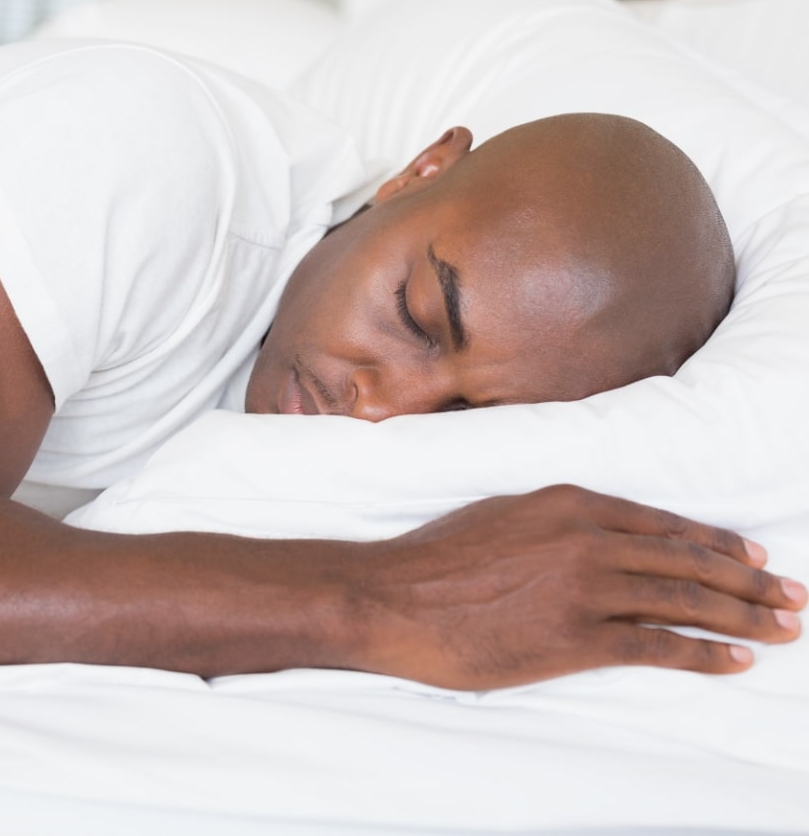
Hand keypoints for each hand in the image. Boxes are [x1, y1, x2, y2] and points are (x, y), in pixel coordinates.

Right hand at [353, 485, 806, 689]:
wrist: (393, 597)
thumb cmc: (435, 558)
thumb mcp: (499, 514)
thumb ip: (552, 522)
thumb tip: (585, 535)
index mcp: (569, 503)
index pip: (662, 524)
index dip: (715, 541)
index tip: (750, 555)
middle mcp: (588, 539)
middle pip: (688, 561)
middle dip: (749, 580)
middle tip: (792, 595)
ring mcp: (585, 588)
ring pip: (686, 599)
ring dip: (744, 615)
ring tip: (783, 626)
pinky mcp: (576, 637)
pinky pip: (659, 645)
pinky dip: (706, 652)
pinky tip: (737, 659)